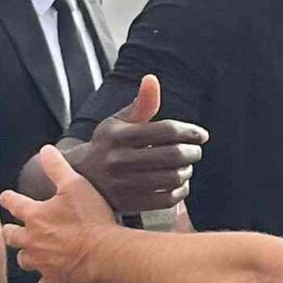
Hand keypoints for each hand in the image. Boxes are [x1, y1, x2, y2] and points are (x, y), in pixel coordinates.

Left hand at [1, 146, 116, 282]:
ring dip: (26, 255)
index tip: (6, 197)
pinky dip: (47, 280)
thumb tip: (45, 151)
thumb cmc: (91, 220)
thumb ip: (57, 167)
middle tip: (9, 229)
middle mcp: (33, 241)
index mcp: (35, 216)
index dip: (9, 198)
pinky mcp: (55, 280)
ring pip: (25, 260)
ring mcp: (42, 262)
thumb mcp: (75, 184)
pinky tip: (51, 277)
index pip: (14, 204)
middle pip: (11, 236)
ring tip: (31, 252)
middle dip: (9, 231)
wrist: (105, 253)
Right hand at [66, 75, 208, 213]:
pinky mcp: (128, 203)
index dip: (189, 132)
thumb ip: (141, 103)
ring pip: (171, 178)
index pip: (166, 130)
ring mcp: (123, 184)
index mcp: (118, 135)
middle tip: (196, 151)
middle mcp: (118, 159)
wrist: (81, 176)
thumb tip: (151, 79)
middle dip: (192, 152)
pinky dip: (179, 191)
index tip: (201, 135)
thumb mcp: (119, 121)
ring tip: (187, 166)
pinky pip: (165, 199)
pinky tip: (179, 183)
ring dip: (186, 171)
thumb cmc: (108, 144)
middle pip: (172, 156)